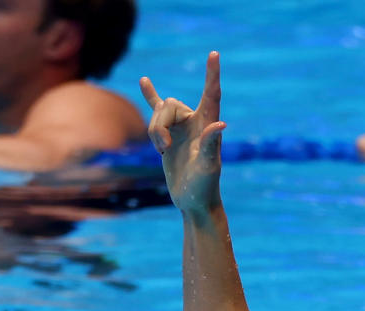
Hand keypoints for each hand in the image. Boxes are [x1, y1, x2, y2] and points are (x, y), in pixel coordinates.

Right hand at [139, 52, 225, 216]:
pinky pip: (157, 110)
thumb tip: (220, 124)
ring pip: (158, 112)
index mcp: (208, 124)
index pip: (212, 93)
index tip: (214, 54)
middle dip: (159, 124)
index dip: (212, 74)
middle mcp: (196, 122)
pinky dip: (150, 96)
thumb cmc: (204, 186)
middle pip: (170, 105)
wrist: (193, 201)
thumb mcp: (208, 166)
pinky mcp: (168, 135)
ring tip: (162, 152)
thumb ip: (211, 144)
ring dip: (154, 131)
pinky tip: (144, 81)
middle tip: (163, 149)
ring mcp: (181, 127)